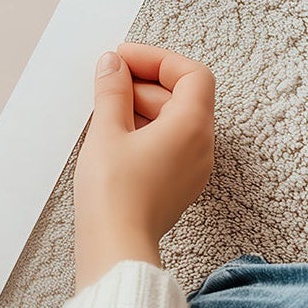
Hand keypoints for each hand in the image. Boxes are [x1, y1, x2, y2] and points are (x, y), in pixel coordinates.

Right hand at [72, 43, 214, 289]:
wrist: (116, 249)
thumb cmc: (115, 195)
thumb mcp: (107, 130)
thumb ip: (112, 90)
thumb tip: (114, 66)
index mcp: (192, 127)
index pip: (192, 74)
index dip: (157, 59)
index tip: (124, 58)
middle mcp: (201, 147)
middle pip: (183, 95)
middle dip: (145, 81)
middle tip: (109, 79)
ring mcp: (191, 169)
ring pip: (175, 120)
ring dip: (143, 104)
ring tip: (106, 106)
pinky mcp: (176, 185)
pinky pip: (168, 143)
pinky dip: (145, 128)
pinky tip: (113, 133)